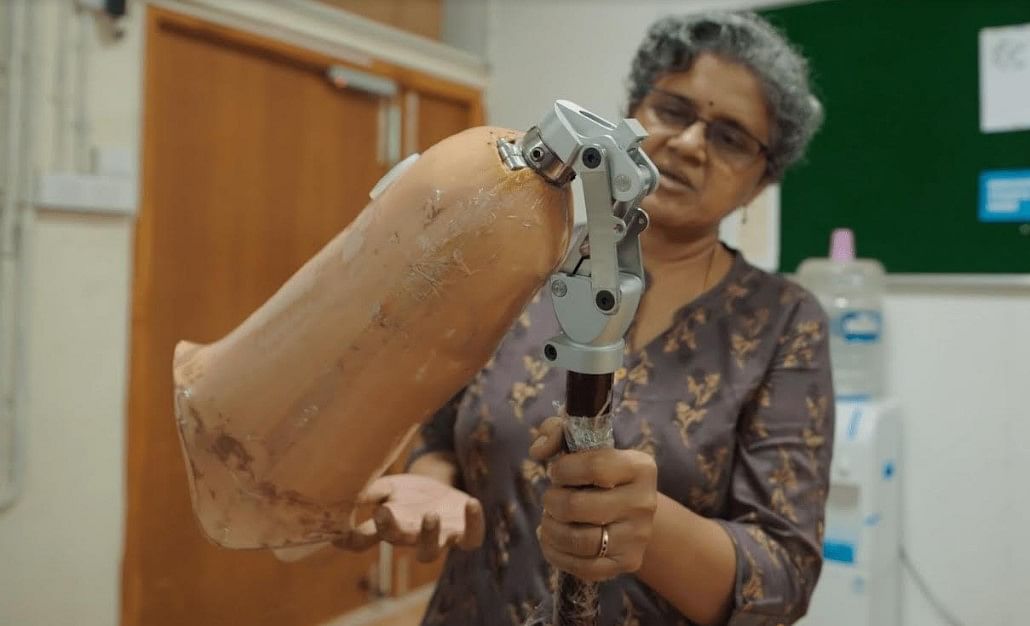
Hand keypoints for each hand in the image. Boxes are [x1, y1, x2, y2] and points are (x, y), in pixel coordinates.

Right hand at [333, 474, 484, 561]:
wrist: (444, 493)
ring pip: (431, 551)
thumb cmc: (410, 495)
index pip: (364, 538)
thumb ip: (371, 491)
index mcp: (389, 527)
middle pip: (397, 541)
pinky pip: (472, 536)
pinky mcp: (465, 534)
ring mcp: (438, 538)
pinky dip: (474, 521)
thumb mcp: (390, 487)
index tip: (338, 532)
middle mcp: (411, 538)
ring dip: (430, 535)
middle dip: (389, 530)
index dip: (350, 538)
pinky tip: (471, 502)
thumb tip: (348, 491)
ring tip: (430, 515)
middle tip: (383, 513)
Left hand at [529, 416, 657, 581]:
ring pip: (579, 540)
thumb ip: (556, 432)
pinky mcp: (628, 562)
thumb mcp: (584, 444)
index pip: (595, 467)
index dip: (563, 470)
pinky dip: (556, 553)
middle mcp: (644, 502)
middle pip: (578, 506)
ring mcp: (638, 536)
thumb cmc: (600, 473)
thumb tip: (538, 450)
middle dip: (552, 501)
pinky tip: (551, 539)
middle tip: (550, 498)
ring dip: (551, 529)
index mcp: (639, 467)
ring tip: (549, 519)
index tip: (556, 472)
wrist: (632, 509)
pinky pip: (584, 566)